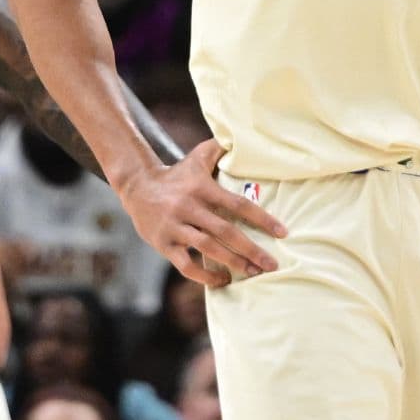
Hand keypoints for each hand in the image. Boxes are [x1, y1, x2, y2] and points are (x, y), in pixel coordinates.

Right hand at [117, 139, 286, 287]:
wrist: (137, 186)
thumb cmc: (177, 175)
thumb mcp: (197, 158)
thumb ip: (220, 148)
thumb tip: (245, 139)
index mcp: (202, 188)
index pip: (237, 204)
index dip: (262, 219)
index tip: (282, 232)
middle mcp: (189, 207)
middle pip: (225, 230)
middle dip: (251, 249)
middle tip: (272, 264)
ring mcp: (175, 227)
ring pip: (206, 248)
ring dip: (232, 262)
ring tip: (252, 272)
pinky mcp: (163, 244)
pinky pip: (185, 265)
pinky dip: (204, 276)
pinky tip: (222, 280)